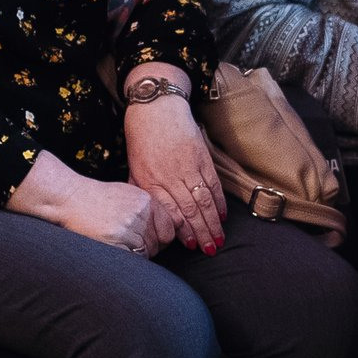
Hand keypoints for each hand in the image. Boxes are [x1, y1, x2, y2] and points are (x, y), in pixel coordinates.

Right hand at [9, 150, 177, 254]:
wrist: (69, 199)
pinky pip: (134, 258)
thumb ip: (148, 209)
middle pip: (160, 241)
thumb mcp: (127, 195)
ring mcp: (129, 227)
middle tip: (133, 243)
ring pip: (147, 252)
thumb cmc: (96, 198)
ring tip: (120, 244)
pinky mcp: (117, 240)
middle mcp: (141, 213)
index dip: (162, 236)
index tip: (153, 238)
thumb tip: (170, 227)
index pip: (170, 226)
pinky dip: (128, 259)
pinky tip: (115, 248)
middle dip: (151, 246)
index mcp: (146, 200)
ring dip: (138, 253)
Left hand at [123, 79, 226, 253]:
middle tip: (211, 249)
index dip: (182, 231)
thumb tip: (150, 215)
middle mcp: (170, 176)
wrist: (156, 108)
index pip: (171, 212)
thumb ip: (143, 191)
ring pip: (204, 200)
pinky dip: (219, 201)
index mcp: (151, 181)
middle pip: (190, 210)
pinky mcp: (201, 157)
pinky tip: (223, 215)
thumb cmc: (141, 139)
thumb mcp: (134, 167)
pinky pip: (213, 183)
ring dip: (213, 222)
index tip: (190, 245)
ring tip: (219, 239)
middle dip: (202, 233)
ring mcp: (188, 166)